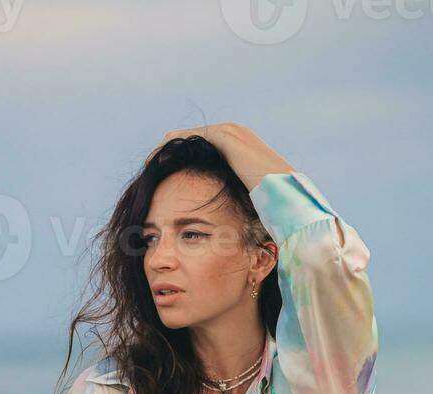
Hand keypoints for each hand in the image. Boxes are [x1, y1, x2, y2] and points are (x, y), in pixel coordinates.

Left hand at [143, 122, 294, 193]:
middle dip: (165, 157)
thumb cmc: (270, 208)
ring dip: (162, 152)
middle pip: (186, 142)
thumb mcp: (248, 206)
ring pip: (182, 138)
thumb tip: (223, 223)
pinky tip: (154, 166)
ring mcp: (228, 131)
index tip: (160, 184)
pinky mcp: (223, 135)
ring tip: (147, 170)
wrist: (284, 196)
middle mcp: (232, 134)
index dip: (176, 165)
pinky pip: (185, 138)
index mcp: (236, 149)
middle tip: (147, 174)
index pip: (197, 152)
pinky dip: (167, 149)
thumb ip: (234, 204)